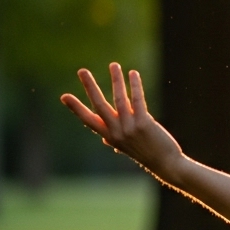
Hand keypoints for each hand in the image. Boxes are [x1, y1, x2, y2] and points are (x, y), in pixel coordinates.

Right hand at [61, 63, 184, 180]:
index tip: (64, 96)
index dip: (76, 108)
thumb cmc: (146, 153)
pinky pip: (138, 100)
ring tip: (113, 65)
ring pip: (119, 99)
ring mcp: (130, 128)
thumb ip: (114, 140)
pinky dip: (135, 85)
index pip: (88, 120)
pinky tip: (133, 74)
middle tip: (82, 71)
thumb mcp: (126, 148)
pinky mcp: (144, 123)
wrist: (165, 164)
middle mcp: (116, 132)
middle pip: (99, 105)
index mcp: (109, 137)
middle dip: (90, 87)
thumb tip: (104, 138)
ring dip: (116, 80)